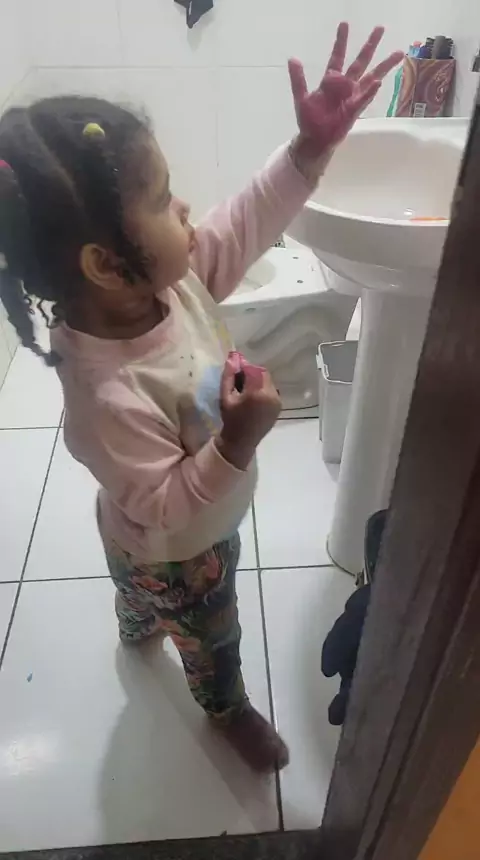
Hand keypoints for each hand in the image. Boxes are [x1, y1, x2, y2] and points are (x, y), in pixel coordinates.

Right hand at [216, 360, 281, 469]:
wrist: (241, 441)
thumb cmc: (231, 419)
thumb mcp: (225, 397)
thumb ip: (228, 377)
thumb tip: (231, 359)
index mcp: (257, 392)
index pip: (252, 369)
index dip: (244, 367)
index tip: (236, 370)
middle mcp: (271, 394)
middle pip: (262, 373)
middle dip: (252, 373)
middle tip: (241, 380)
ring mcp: (277, 400)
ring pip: (268, 381)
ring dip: (258, 380)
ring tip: (247, 390)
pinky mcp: (279, 405)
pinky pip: (272, 390)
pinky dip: (263, 389)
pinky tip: (254, 398)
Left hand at [288, 23, 402, 155]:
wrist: (314, 140)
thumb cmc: (309, 120)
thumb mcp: (301, 98)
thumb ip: (298, 79)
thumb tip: (292, 59)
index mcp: (331, 81)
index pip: (337, 56)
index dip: (341, 41)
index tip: (344, 24)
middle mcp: (345, 86)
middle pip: (360, 61)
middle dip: (370, 45)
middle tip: (380, 28)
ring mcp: (352, 97)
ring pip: (371, 77)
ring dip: (384, 65)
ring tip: (399, 53)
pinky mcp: (355, 110)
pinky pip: (364, 99)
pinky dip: (370, 92)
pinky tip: (379, 83)